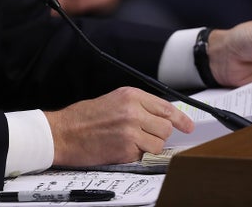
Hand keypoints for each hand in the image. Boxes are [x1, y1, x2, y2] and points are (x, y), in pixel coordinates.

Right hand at [44, 86, 193, 165]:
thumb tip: (161, 118)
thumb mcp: (113, 101)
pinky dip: (135, 156)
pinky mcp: (126, 149)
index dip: (180, 119)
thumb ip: (138, 106)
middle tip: (143, 136)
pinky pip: (143, 156)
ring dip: (148, 148)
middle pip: (166, 127)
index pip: (166, 107)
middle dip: (158, 135)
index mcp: (130, 95)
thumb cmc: (83, 118)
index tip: (188, 126)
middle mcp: (133, 111)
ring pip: (158, 144)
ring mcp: (131, 130)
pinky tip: (120, 149)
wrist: (63, 133)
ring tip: (129, 143)